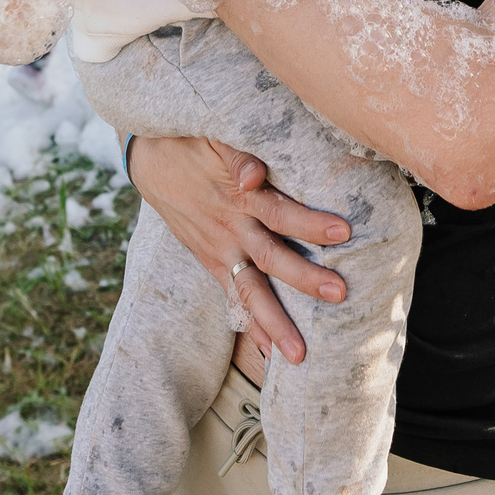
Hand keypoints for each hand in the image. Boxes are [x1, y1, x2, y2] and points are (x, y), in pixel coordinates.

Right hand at [129, 135, 351, 364]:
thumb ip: (239, 156)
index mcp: (238, 196)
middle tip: (340, 294)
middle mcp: (230, 228)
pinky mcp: (210, 261)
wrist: (149, 158)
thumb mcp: (215, 138)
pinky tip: (268, 352)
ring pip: (249, 291)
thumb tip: (255, 174)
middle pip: (271, 258)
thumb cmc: (192, 142)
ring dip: (274, 323)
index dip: (310, 223)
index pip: (280, 212)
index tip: (344, 232)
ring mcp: (219, 249)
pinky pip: (231, 297)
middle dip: (305, 279)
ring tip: (299, 355)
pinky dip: (249, 325)